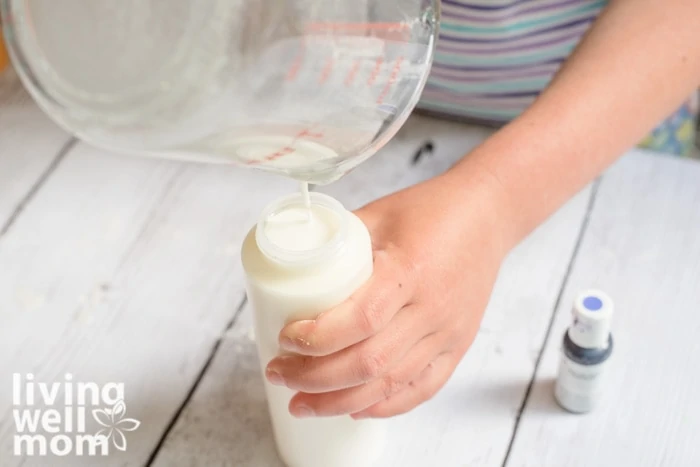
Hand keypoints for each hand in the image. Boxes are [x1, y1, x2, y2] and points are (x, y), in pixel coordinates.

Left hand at [265, 166, 512, 418]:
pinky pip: (422, 389)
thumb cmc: (431, 211)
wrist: (486, 217)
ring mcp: (448, 332)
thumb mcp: (379, 214)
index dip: (317, 337)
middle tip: (279, 374)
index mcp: (409, 270)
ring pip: (390, 384)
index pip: (360, 319)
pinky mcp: (457, 346)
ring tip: (302, 404)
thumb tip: (291, 264)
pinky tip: (352, 408)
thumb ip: (338, 241)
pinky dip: (384, 406)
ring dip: (340, 402)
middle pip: (369, 362)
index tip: (285, 338)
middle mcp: (432, 308)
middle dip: (314, 378)